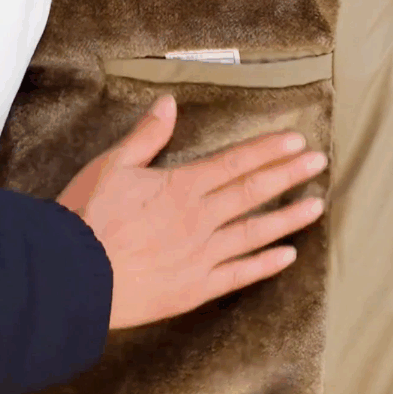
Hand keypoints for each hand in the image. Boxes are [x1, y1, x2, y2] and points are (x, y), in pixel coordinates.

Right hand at [57, 95, 326, 329]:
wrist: (73, 276)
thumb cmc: (88, 218)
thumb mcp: (111, 167)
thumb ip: (145, 137)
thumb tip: (168, 105)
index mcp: (180, 188)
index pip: (235, 162)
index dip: (268, 150)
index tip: (296, 141)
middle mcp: (199, 219)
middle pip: (252, 192)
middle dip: (289, 174)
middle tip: (319, 163)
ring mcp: (201, 256)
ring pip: (254, 233)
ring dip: (288, 218)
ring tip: (317, 206)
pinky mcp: (196, 288)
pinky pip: (239, 275)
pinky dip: (265, 265)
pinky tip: (289, 256)